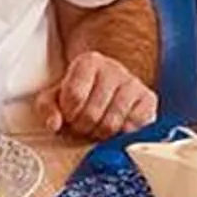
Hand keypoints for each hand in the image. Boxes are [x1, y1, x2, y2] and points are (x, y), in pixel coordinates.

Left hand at [40, 50, 157, 140]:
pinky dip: (121, 135)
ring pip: (113, 124)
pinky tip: (114, 128)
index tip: (69, 114)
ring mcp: (133, 83)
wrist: (107, 84)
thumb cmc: (81, 92)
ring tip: (97, 126)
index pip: (74, 96)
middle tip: (83, 124)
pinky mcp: (148, 100)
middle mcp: (114, 68)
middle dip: (83, 127)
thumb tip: (54, 124)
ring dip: (101, 133)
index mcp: (89, 62)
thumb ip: (47, 108)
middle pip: (93, 113)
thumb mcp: (56, 96)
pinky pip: (134, 128)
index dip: (68, 114)